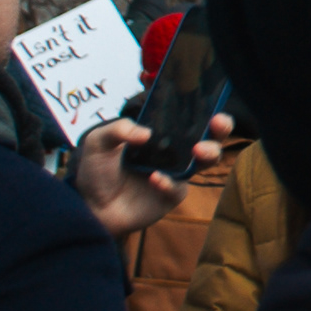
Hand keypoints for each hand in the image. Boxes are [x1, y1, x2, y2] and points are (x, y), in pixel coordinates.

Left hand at [76, 109, 233, 236]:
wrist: (89, 206)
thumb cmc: (96, 171)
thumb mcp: (98, 141)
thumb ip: (118, 129)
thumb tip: (146, 134)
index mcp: (162, 134)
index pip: (190, 118)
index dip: (206, 109)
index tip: (212, 104)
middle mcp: (174, 152)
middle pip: (210, 137)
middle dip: (221, 128)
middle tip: (217, 123)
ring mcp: (175, 174)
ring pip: (205, 162)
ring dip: (209, 153)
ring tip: (198, 150)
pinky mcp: (169, 196)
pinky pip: (178, 188)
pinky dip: (169, 182)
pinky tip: (154, 179)